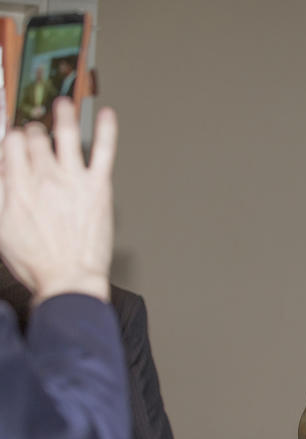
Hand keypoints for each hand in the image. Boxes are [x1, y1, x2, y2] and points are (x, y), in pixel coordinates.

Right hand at [0, 98, 117, 302]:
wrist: (69, 279)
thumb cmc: (37, 262)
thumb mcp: (1, 227)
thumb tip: (2, 170)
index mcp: (16, 186)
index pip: (10, 145)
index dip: (12, 139)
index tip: (14, 138)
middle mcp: (43, 177)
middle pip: (35, 139)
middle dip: (34, 132)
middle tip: (36, 133)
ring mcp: (72, 180)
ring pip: (65, 135)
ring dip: (63, 115)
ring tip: (64, 104)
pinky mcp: (98, 186)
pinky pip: (103, 151)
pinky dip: (107, 130)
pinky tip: (108, 115)